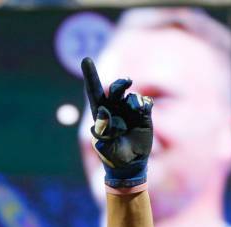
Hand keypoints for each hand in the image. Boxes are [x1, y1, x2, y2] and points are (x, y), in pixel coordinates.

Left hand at [81, 57, 152, 188]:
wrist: (129, 164)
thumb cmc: (112, 157)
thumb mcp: (104, 148)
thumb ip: (102, 133)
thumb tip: (103, 113)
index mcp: (101, 114)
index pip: (94, 92)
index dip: (91, 76)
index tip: (86, 59)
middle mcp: (115, 108)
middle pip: (116, 88)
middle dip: (120, 83)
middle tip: (126, 83)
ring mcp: (129, 110)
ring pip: (131, 95)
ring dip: (132, 100)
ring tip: (134, 111)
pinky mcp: (143, 114)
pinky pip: (145, 102)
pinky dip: (144, 104)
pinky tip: (143, 112)